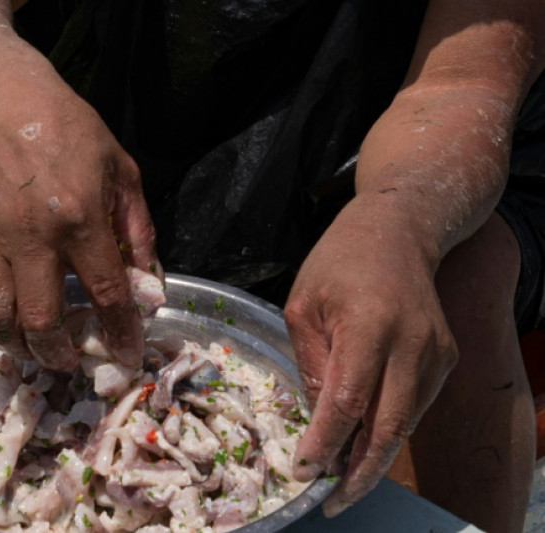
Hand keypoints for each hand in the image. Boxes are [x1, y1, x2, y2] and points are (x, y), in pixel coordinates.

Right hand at [0, 57, 158, 370]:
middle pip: (42, 320)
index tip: (127, 357)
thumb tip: (148, 281)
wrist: (0, 101)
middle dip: (60, 354)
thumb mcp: (121, 169)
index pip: (105, 293)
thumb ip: (137, 228)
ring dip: (18, 345)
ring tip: (35, 349)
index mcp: (80, 218)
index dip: (120, 333)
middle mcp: (32, 236)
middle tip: (71, 362)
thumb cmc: (68, 130)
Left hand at [285, 194, 457, 514]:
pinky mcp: (446, 358)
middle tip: (331, 501)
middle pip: (389, 426)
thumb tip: (316, 420)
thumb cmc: (339, 263)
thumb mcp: (304, 306)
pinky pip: (415, 406)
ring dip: (374, 458)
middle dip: (359, 472)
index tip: (303, 472)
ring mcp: (436, 352)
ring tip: (341, 480)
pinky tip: (363, 442)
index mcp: (367, 324)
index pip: (348, 400)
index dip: (326, 443)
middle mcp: (411, 342)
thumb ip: (311, 364)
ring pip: (406, 424)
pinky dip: (389, 430)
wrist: (399, 230)